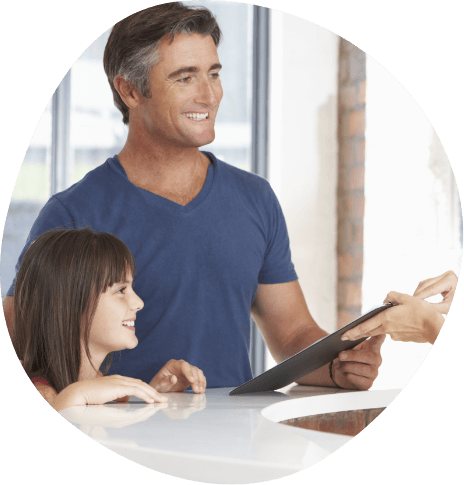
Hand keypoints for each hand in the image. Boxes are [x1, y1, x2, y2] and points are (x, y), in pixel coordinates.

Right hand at [52, 375, 167, 411]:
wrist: (77, 395)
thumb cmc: (87, 399)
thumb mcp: (106, 400)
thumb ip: (116, 399)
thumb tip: (126, 402)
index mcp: (115, 382)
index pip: (135, 385)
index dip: (146, 391)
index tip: (153, 398)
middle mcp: (119, 379)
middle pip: (141, 384)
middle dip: (153, 392)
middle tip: (163, 399)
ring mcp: (119, 381)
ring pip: (141, 386)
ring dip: (153, 394)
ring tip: (161, 401)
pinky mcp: (118, 386)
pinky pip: (136, 390)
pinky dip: (145, 395)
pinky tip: (151, 401)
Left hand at [149, 359, 205, 392]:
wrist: (160, 388)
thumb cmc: (158, 385)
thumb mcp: (159, 383)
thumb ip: (166, 380)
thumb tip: (174, 378)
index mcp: (173, 364)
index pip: (183, 365)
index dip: (189, 372)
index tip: (192, 381)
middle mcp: (181, 366)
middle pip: (192, 369)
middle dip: (196, 380)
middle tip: (197, 390)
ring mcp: (187, 371)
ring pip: (197, 372)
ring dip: (200, 382)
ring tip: (200, 391)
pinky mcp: (191, 377)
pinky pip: (199, 377)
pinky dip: (202, 383)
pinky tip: (202, 389)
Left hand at [332, 335, 384, 389]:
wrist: (341, 372)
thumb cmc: (346, 355)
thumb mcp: (348, 346)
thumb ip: (349, 342)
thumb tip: (343, 340)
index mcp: (372, 347)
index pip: (379, 340)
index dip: (380, 336)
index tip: (381, 332)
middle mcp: (376, 359)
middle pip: (370, 357)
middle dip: (352, 356)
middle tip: (340, 355)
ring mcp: (374, 372)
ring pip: (363, 369)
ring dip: (348, 366)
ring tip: (339, 365)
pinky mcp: (368, 383)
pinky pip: (360, 380)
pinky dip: (349, 376)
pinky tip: (345, 373)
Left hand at [341, 293, 444, 343]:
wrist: (436, 328)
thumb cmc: (422, 311)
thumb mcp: (406, 297)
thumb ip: (392, 296)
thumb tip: (386, 299)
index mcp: (386, 318)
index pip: (364, 326)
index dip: (352, 331)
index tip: (343, 335)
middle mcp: (387, 328)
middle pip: (368, 332)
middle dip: (356, 335)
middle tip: (345, 338)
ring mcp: (394, 335)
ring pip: (381, 330)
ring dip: (376, 328)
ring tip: (378, 323)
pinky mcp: (401, 338)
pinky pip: (392, 331)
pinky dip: (392, 327)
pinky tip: (402, 322)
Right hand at [413, 270, 457, 313]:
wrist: (463, 299)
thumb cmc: (459, 303)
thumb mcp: (448, 307)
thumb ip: (434, 307)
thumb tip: (419, 308)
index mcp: (450, 280)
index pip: (431, 289)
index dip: (420, 297)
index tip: (412, 303)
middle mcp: (446, 275)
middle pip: (426, 284)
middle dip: (418, 294)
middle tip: (411, 303)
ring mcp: (443, 276)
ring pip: (424, 283)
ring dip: (418, 293)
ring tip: (414, 302)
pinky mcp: (440, 279)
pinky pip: (427, 284)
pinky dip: (422, 291)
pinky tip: (419, 298)